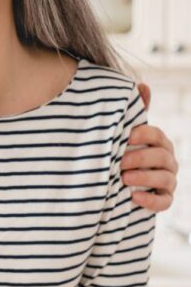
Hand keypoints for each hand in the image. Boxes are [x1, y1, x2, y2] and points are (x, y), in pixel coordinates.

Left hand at [122, 85, 177, 212]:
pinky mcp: (164, 200)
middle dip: (141, 158)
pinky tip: (134, 197)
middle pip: (162, 158)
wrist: (117, 183)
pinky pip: (164, 202)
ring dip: (144, 178)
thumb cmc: (124, 153)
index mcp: (160, 143)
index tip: (127, 136)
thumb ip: (135, 114)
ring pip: (164, 179)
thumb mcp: (128, 134)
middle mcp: (168, 162)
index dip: (144, 135)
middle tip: (120, 161)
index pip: (158, 136)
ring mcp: (168, 182)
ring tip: (123, 178)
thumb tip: (143, 84)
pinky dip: (151, 201)